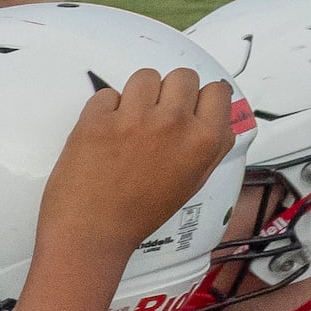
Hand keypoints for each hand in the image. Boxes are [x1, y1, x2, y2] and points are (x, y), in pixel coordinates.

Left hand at [38, 70, 235, 275]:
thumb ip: (208, 146)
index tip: (188, 107)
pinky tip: (103, 135)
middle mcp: (174, 123)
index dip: (200, 98)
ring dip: (136, 95)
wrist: (92, 233)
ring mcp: (135, 117)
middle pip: (182, 76)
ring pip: (144, 76)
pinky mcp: (97, 118)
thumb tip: (215, 117)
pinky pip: (106, 93)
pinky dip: (104, 110)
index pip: (217, 90)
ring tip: (127, 123)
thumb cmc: (140, 214)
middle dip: (168, 92)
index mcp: (205, 141)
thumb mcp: (192, 182)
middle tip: (154, 116)